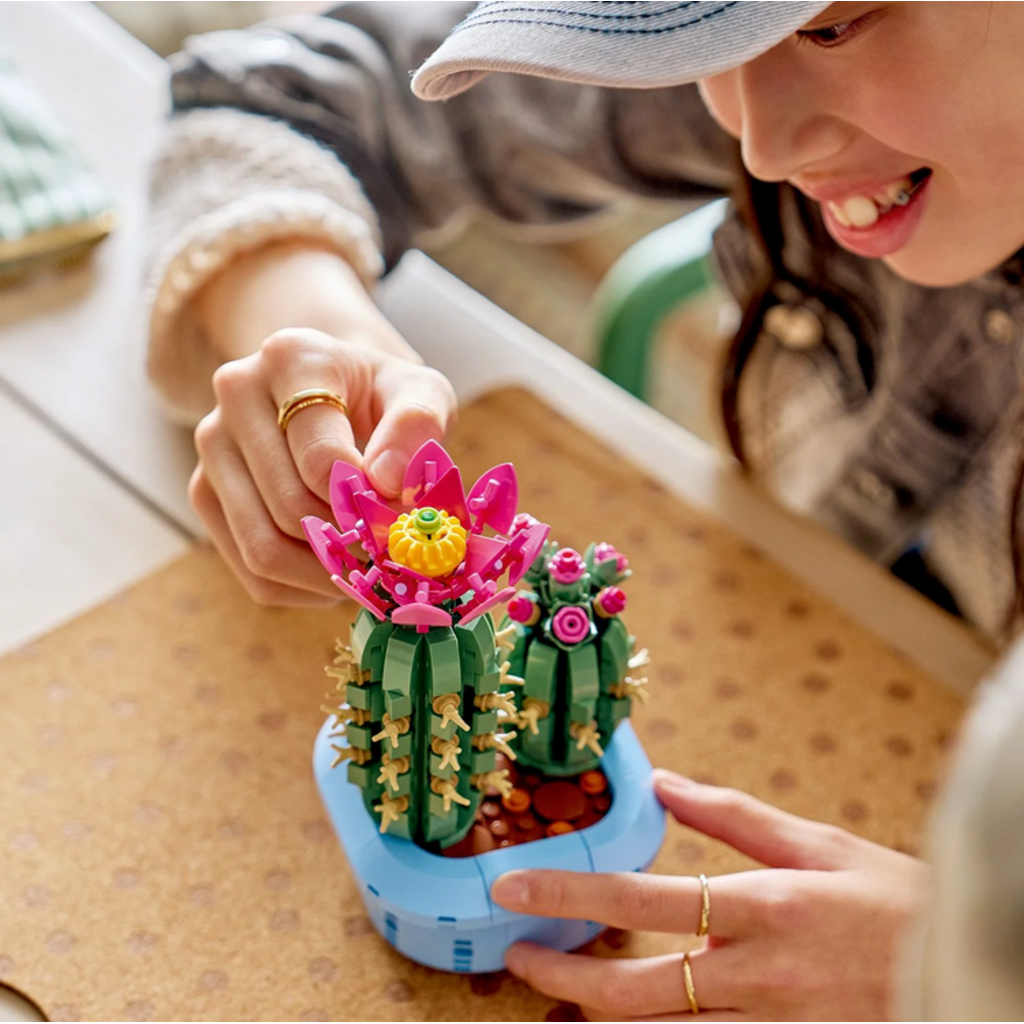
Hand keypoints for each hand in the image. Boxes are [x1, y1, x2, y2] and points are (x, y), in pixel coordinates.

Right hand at [190, 326, 455, 605]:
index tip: (400, 513)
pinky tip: (338, 571)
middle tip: (392, 553)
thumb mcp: (420, 392)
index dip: (366, 502)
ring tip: (369, 568)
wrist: (338, 392)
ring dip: (326, 575)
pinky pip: (251, 572)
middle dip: (350, 543)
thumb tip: (387, 481)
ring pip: (263, 549)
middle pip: (290, 508)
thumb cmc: (384, 397)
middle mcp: (237, 393)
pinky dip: (303, 589)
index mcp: (293, 358)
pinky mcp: (204, 492)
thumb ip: (417, 425)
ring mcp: (212, 444)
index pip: (320, 457)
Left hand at [491, 770, 927, 1021]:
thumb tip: (665, 783)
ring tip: (562, 984)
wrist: (966, 970)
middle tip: (516, 955)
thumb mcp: (818, 844)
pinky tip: (632, 1014)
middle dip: (563, 974)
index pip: (642, 898)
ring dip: (600, 1011)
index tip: (514, 885)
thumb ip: (733, 816)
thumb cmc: (893, 902)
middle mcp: (758, 977)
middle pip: (635, 990)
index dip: (569, 894)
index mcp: (762, 907)